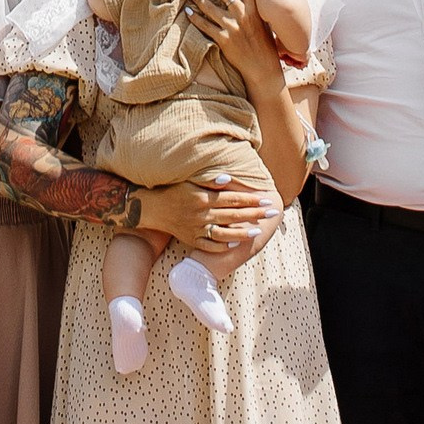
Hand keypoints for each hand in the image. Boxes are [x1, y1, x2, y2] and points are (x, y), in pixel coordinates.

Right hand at [136, 169, 278, 258]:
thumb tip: (228, 178)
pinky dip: (223, 245)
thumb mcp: (190, 181)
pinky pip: (210, 245)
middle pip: (233, 215)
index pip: (232, 199)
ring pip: (224, 233)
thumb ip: (210, 180)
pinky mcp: (191, 239)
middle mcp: (201, 214)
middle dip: (254, 213)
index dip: (250, 199)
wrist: (152, 208)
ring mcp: (196, 229)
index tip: (265, 199)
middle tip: (271, 212)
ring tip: (257, 230)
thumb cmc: (174, 191)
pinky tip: (235, 242)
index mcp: (203, 198)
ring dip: (242, 232)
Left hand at [185, 0, 288, 110]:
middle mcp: (243, 16)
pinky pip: (204, 25)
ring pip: (210, 7)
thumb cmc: (264, 46)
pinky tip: (188, 12)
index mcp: (255, 10)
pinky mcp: (223, 40)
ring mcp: (232, 27)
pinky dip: (194, 17)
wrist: (262, 69)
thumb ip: (254, 9)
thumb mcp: (263, 24)